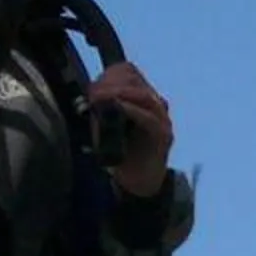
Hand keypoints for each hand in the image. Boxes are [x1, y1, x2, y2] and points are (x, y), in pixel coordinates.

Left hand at [88, 62, 173, 195]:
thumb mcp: (105, 128)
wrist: (139, 183)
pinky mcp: (163, 135)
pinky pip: (149, 117)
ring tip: (101, 96)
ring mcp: (162, 119)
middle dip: (111, 83)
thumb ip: (100, 111)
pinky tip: (118, 107)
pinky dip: (131, 109)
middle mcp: (155, 104)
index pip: (129, 72)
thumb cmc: (122, 154)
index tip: (93, 86)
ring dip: (119, 93)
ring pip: (143, 95)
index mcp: (142, 98)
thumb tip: (91, 96)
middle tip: (94, 93)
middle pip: (135, 79)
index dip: (110, 75)